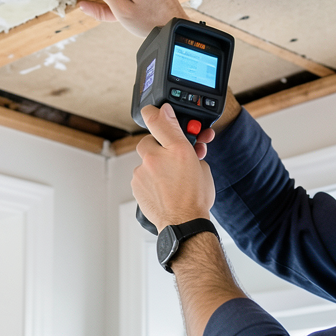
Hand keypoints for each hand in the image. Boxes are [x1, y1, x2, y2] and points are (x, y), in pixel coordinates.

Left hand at [133, 104, 215, 229]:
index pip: (155, 117)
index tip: (159, 111)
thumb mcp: (201, 164)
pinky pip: (143, 177)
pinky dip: (151, 180)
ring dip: (157, 166)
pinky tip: (164, 189)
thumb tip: (181, 131)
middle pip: (151, 143)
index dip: (159, 113)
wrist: (184, 224)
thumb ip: (188, 142)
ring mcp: (140, 174)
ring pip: (147, 162)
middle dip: (162, 148)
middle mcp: (151, 159)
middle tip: (176, 157)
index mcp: (172, 149)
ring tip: (173, 180)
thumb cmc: (195, 197)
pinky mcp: (135, 187)